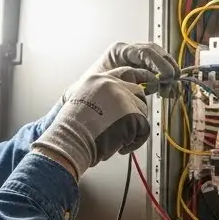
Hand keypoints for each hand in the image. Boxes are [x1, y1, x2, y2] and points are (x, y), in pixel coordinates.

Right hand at [33, 67, 152, 176]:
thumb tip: (116, 106)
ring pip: (142, 111)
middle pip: (137, 92)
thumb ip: (100, 97)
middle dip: (135, 110)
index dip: (135, 83)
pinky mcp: (133, 115)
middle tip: (125, 125)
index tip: (147, 83)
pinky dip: (135, 141)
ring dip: (133, 128)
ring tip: (116, 138)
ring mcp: (123, 98)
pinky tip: (120, 146)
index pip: (125, 73)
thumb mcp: (80, 101)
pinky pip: (143, 129)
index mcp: (98, 79)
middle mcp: (112, 84)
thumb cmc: (71, 129)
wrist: (71, 140)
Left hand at [83, 42, 177, 95]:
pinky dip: (165, 83)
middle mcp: (130, 52)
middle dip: (167, 67)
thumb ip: (124, 81)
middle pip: (156, 53)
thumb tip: (148, 82)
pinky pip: (158, 73)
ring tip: (167, 92)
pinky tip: (165, 93)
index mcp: (119, 51)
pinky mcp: (142, 71)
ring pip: (160, 62)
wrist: (85, 95)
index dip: (158, 62)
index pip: (144, 51)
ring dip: (168, 76)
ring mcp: (137, 61)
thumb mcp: (104, 82)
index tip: (167, 76)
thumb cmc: (90, 87)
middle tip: (171, 83)